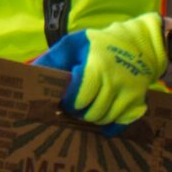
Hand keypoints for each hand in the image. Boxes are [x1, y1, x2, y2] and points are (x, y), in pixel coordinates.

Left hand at [33, 14, 166, 131]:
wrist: (140, 45)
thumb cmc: (100, 45)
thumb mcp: (76, 44)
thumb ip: (54, 58)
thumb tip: (31, 72)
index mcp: (96, 66)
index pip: (78, 97)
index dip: (68, 102)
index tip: (64, 100)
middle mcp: (114, 81)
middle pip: (90, 112)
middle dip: (78, 112)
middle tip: (74, 107)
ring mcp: (128, 94)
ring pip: (104, 120)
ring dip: (92, 118)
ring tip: (88, 108)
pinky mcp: (138, 102)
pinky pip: (120, 124)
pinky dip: (110, 127)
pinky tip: (104, 122)